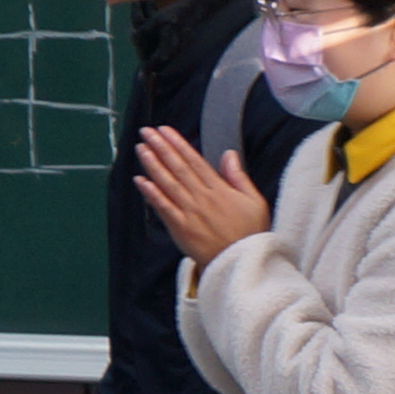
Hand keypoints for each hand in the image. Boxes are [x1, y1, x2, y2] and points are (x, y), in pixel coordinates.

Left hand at [131, 124, 273, 261]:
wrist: (242, 263)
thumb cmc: (250, 233)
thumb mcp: (254, 201)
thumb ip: (238, 176)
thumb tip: (229, 154)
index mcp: (219, 189)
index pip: (194, 161)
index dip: (178, 144)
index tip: (165, 130)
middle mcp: (202, 197)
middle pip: (178, 167)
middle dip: (161, 147)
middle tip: (146, 132)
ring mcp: (190, 212)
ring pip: (168, 184)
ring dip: (153, 165)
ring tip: (141, 148)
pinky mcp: (180, 228)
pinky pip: (164, 208)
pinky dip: (151, 194)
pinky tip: (140, 181)